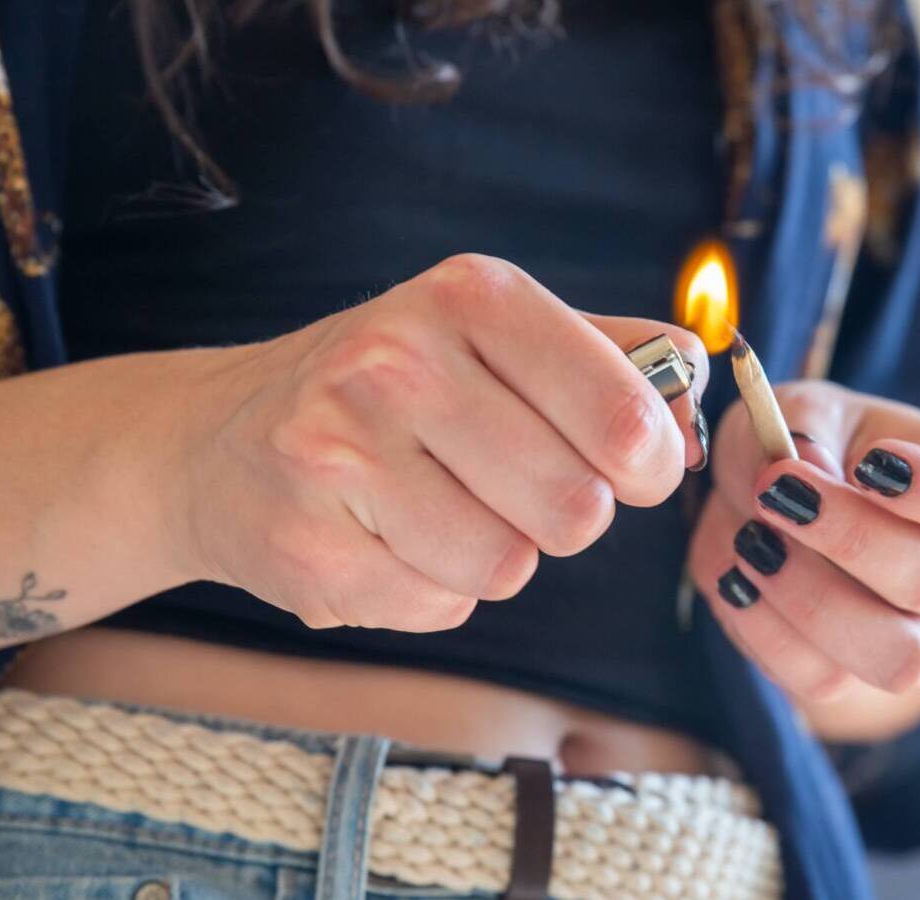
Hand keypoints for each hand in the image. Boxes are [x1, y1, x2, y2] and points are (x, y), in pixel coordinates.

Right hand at [172, 254, 708, 630]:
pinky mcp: (307, 548)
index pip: (627, 417)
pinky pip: (440, 606)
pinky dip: (431, 588)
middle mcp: (398, 362)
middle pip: (576, 509)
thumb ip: (614, 354)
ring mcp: (340, 455)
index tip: (633, 470)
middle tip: (513, 486)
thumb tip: (701, 380)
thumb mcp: (498, 334)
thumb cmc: (392, 389)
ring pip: (508, 567)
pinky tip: (382, 539)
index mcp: (472, 298)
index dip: (651, 466)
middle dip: (564, 515)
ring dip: (495, 555)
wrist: (218, 440)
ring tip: (435, 507)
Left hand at [688, 380, 919, 704]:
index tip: (871, 462)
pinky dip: (766, 630)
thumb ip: (803, 425)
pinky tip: (736, 579)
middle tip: (776, 492)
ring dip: (812, 599)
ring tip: (752, 543)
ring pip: (898, 655)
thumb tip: (807, 469)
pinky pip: (825, 680)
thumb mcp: (801, 409)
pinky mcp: (858, 678)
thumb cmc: (806, 446)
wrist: (768, 508)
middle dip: (849, 538)